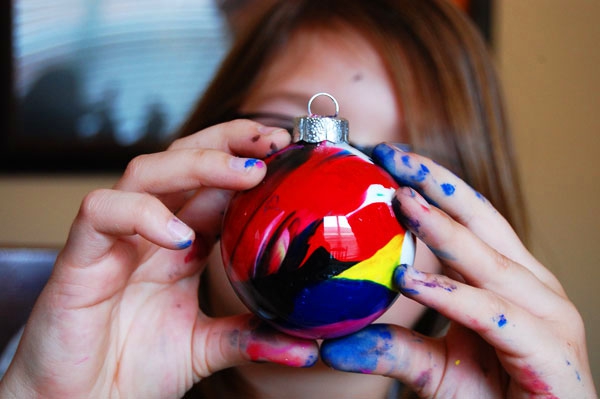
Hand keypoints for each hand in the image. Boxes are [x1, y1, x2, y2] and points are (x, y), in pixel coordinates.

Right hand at [0, 120, 317, 398]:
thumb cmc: (134, 369)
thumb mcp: (205, 347)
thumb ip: (250, 338)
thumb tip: (309, 348)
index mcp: (181, 244)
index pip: (214, 186)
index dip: (249, 163)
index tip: (291, 155)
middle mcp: (150, 231)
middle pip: (183, 159)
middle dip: (228, 142)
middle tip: (273, 143)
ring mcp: (115, 239)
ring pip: (147, 171)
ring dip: (198, 164)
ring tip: (245, 174)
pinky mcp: (79, 257)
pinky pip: (102, 212)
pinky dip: (142, 213)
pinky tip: (179, 236)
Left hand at [321, 143, 596, 397]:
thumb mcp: (431, 370)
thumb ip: (390, 350)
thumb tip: (330, 345)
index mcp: (506, 280)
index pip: (467, 217)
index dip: (429, 185)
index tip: (383, 157)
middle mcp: (531, 288)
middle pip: (482, 221)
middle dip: (435, 184)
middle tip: (389, 153)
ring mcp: (547, 317)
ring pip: (490, 262)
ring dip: (443, 229)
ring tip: (400, 201)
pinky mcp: (549, 352)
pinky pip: (492, 315)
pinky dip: (452, 296)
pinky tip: (409, 280)